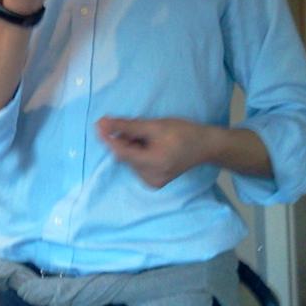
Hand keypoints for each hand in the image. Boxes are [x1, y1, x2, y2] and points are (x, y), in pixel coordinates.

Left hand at [98, 117, 218, 188]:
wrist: (206, 146)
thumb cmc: (183, 132)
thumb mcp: (154, 125)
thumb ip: (127, 126)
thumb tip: (102, 124)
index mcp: (153, 165)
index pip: (122, 152)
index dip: (108, 138)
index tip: (99, 124)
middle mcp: (151, 178)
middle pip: (125, 156)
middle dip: (125, 140)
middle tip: (137, 127)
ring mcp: (152, 182)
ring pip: (130, 160)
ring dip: (131, 145)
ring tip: (148, 136)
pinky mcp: (153, 181)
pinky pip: (137, 165)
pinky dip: (137, 153)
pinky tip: (150, 145)